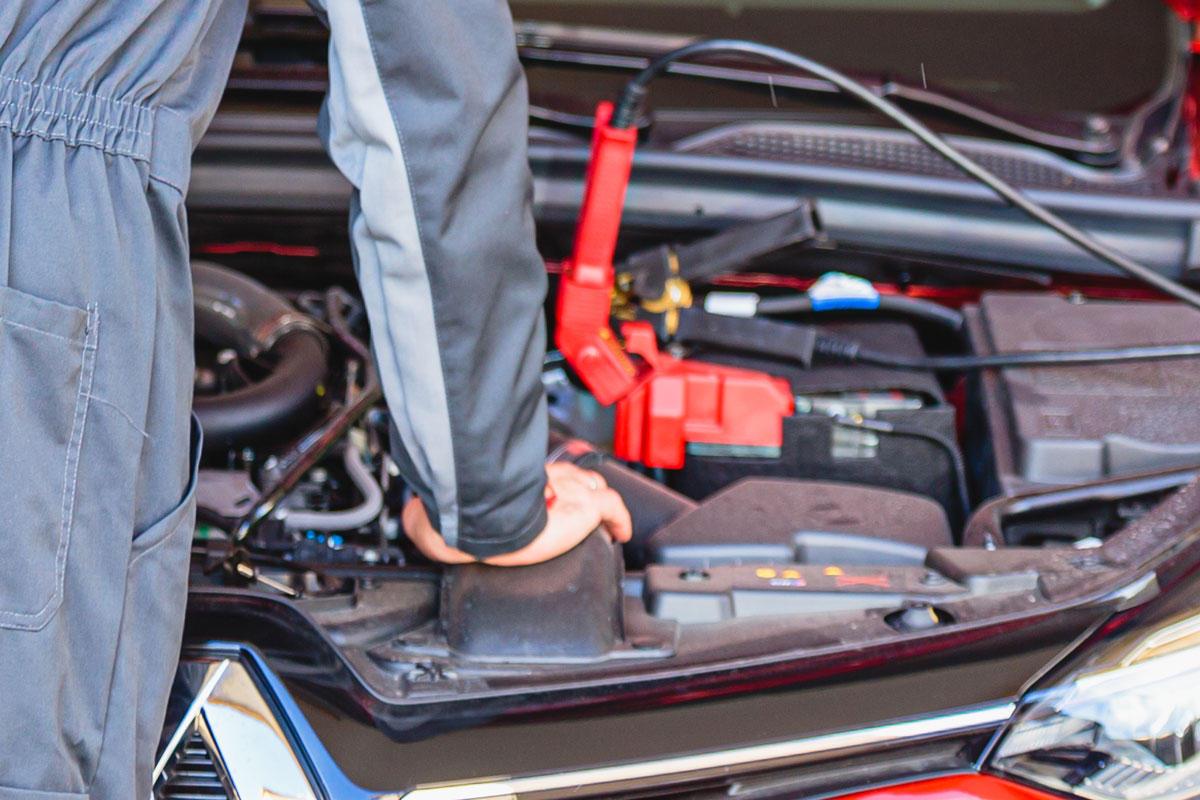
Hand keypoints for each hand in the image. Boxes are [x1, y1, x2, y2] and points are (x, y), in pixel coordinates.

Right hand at [402, 462, 632, 565]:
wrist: (476, 517)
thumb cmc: (461, 513)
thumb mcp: (455, 506)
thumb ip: (448, 506)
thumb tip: (418, 520)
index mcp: (517, 475)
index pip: (547, 472)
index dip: (556, 483)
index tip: (556, 493)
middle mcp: (545, 475)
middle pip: (575, 477)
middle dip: (579, 490)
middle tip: (580, 509)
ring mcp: (567, 488)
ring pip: (594, 490)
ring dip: (597, 508)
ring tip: (602, 526)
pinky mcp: (584, 504)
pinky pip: (613, 509)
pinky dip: (620, 521)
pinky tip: (621, 534)